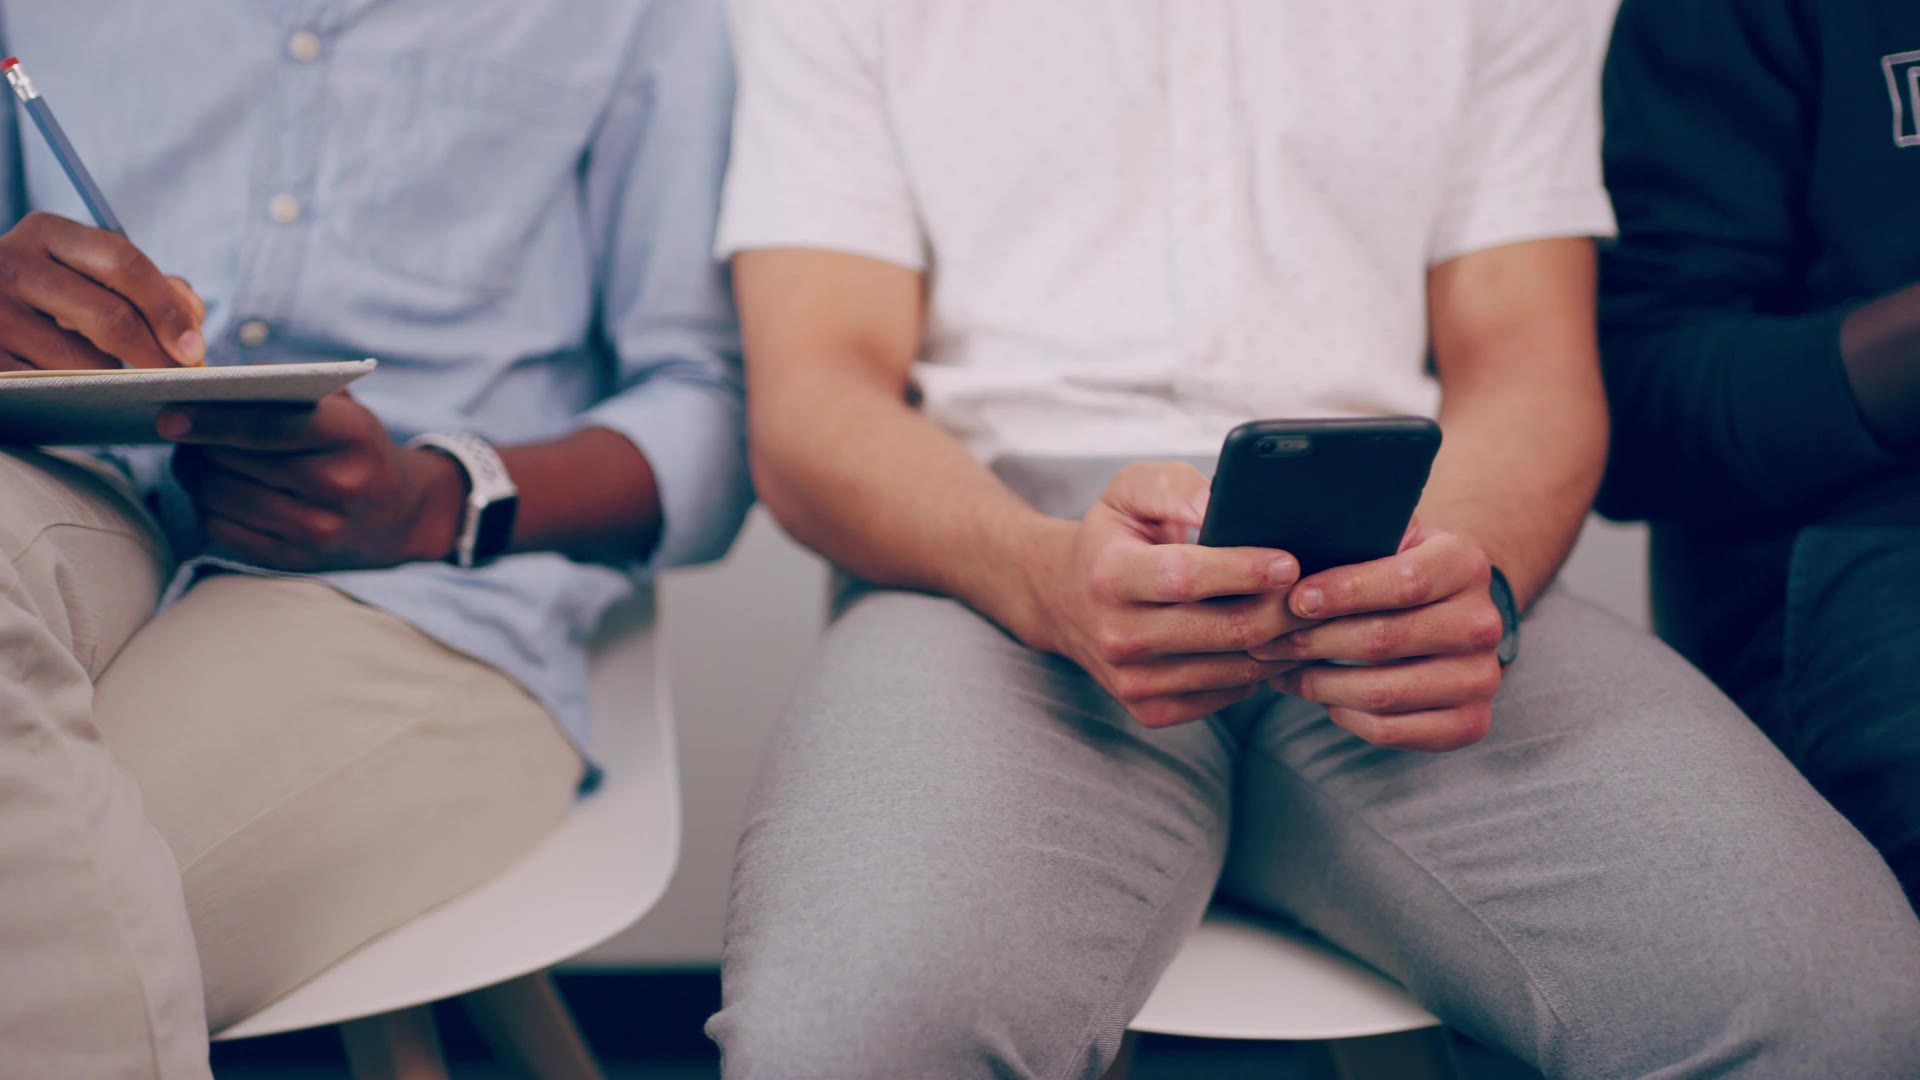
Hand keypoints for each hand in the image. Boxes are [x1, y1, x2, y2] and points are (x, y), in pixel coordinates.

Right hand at [0, 211, 204, 370]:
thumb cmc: (46, 295)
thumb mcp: (83, 271)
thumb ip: (142, 284)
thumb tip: (190, 321)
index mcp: (47, 233)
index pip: (123, 262)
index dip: (167, 307)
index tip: (193, 347)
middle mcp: (11, 264)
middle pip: (110, 315)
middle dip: (156, 354)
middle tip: (180, 379)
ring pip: (82, 360)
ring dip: (115, 377)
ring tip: (119, 377)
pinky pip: (52, 386)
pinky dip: (80, 394)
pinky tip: (85, 390)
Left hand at [163, 391, 465, 571]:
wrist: (402, 515)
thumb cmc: (358, 449)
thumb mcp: (343, 409)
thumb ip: (287, 388)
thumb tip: (212, 383)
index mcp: (353, 436)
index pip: (270, 426)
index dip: (213, 420)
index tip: (168, 415)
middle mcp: (339, 486)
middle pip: (235, 462)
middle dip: (197, 445)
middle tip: (179, 429)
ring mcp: (318, 530)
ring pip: (220, 497)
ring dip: (194, 475)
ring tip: (194, 458)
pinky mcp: (294, 560)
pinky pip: (222, 530)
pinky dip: (206, 507)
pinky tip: (215, 490)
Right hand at [1025, 462, 1313, 728]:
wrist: (1062, 599)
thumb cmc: (1113, 536)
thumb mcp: (1129, 490)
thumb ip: (1176, 486)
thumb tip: (1224, 505)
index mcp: (1110, 575)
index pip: (1185, 578)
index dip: (1243, 571)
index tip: (1289, 562)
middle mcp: (1117, 635)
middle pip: (1222, 630)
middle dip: (1282, 610)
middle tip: (1320, 590)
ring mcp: (1132, 681)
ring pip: (1235, 670)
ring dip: (1282, 644)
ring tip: (1308, 614)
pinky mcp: (1151, 711)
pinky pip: (1227, 696)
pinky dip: (1259, 670)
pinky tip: (1272, 641)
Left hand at [1249, 522, 1502, 751]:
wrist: (1450, 611)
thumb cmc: (1396, 568)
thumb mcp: (1385, 537)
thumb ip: (1349, 539)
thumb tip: (1281, 561)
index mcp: (1465, 564)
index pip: (1402, 582)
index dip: (1344, 592)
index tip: (1295, 600)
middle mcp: (1484, 623)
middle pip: (1384, 640)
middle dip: (1313, 641)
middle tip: (1266, 641)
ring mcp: (1482, 678)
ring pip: (1382, 692)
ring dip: (1319, 684)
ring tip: (1281, 670)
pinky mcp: (1471, 722)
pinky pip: (1392, 730)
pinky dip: (1346, 715)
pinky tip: (1323, 697)